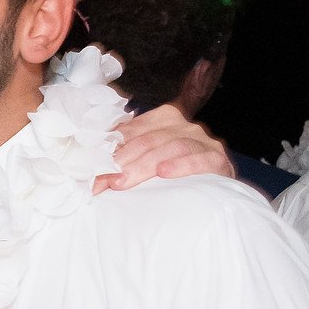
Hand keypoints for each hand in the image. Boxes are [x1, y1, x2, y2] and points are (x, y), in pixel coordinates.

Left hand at [98, 104, 229, 190]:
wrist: (214, 189)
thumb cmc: (174, 174)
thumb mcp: (147, 161)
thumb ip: (125, 157)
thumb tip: (93, 169)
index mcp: (163, 119)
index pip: (132, 130)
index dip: (109, 150)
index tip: (92, 170)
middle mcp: (184, 126)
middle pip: (147, 140)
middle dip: (121, 162)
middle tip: (103, 181)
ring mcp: (202, 141)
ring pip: (170, 147)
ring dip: (143, 165)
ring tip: (123, 182)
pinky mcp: (217, 159)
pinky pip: (199, 159)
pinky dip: (181, 165)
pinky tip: (164, 173)